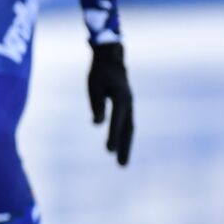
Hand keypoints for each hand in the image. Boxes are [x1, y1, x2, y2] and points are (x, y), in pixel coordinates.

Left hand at [87, 42, 132, 165]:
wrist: (111, 58)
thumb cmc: (99, 72)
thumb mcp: (94, 86)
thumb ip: (96, 104)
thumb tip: (97, 124)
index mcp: (120, 97)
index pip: (116, 120)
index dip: (113, 136)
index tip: (108, 151)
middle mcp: (128, 102)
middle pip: (128, 129)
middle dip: (124, 147)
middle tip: (121, 165)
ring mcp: (129, 104)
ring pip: (129, 128)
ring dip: (126, 145)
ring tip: (121, 162)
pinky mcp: (126, 105)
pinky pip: (127, 124)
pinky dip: (124, 136)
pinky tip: (120, 147)